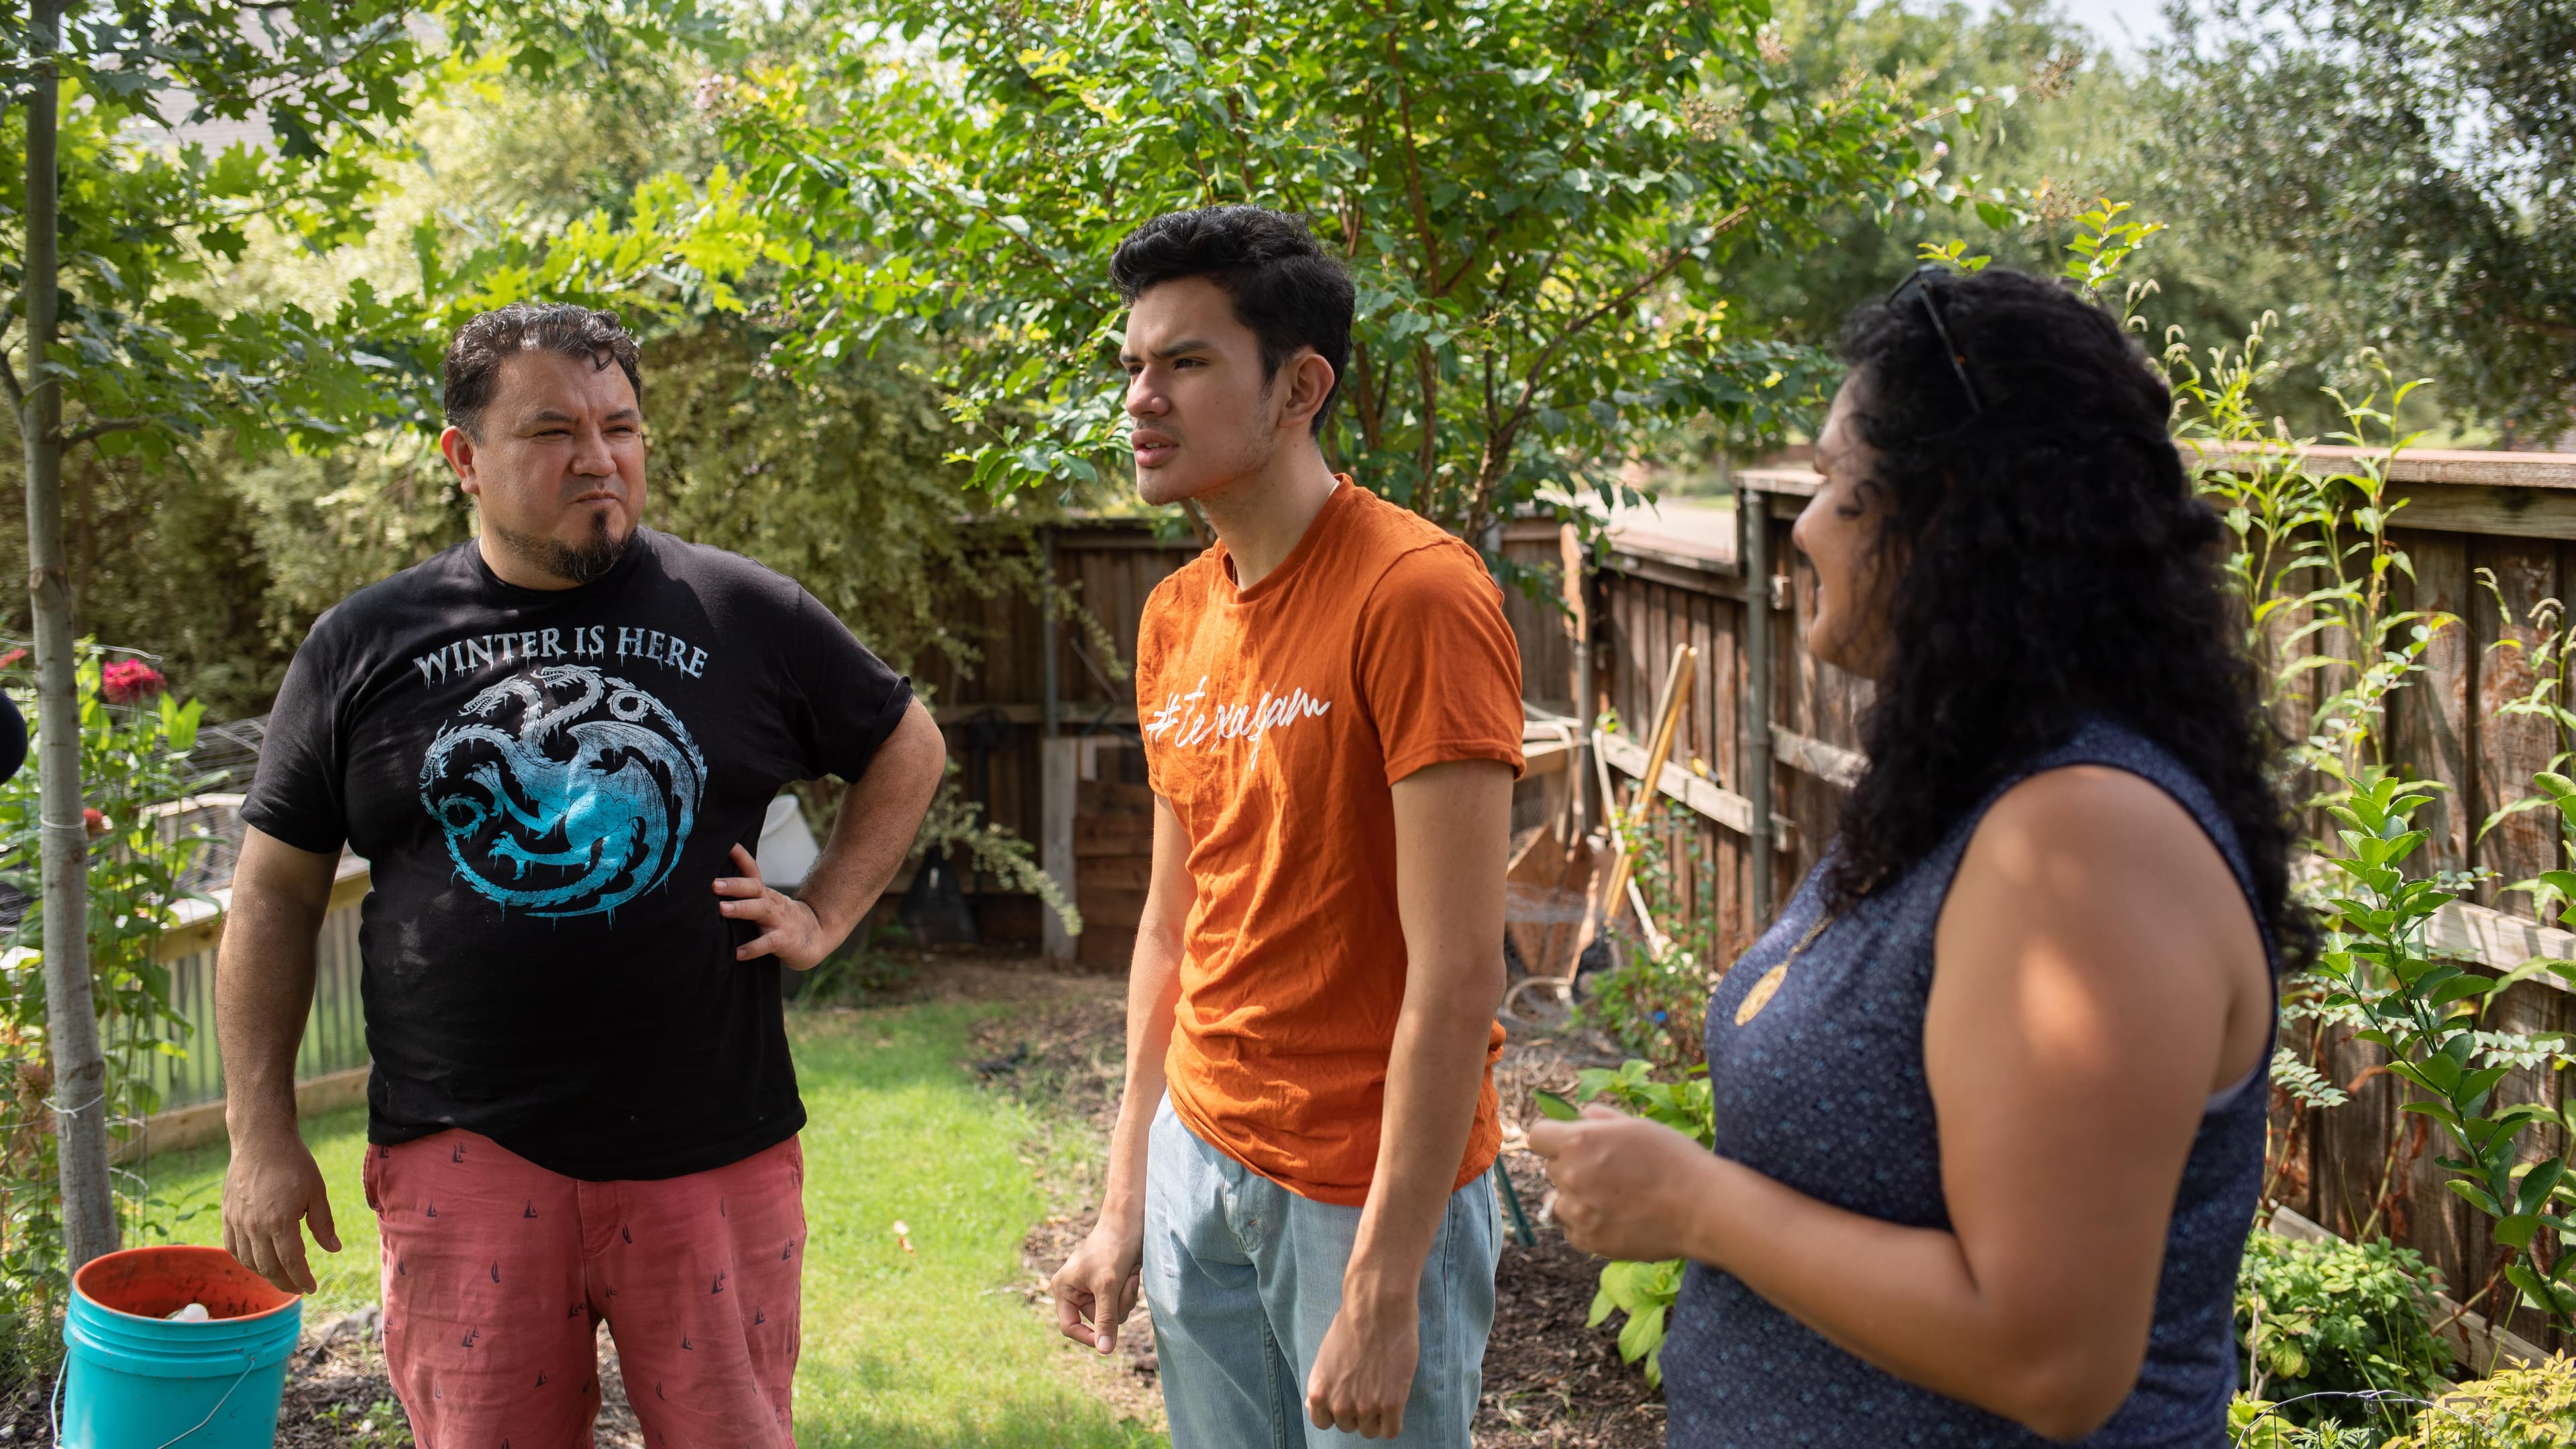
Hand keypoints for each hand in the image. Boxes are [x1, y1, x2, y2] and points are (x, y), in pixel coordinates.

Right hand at [221, 1127, 338, 1294]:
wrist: (260, 1140)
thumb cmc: (294, 1163)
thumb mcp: (316, 1192)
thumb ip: (323, 1224)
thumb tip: (334, 1249)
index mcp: (280, 1221)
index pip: (291, 1262)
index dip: (302, 1279)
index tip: (312, 1288)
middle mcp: (254, 1226)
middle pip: (268, 1268)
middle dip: (285, 1283)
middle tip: (298, 1289)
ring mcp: (237, 1222)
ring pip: (249, 1261)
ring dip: (265, 1274)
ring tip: (282, 1277)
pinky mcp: (227, 1215)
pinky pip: (233, 1248)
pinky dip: (246, 1260)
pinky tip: (259, 1261)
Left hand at [715, 844, 833, 969]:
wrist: (816, 936)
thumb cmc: (781, 920)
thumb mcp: (764, 904)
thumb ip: (744, 898)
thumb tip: (710, 891)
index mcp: (765, 894)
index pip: (752, 872)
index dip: (741, 857)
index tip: (727, 846)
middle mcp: (772, 903)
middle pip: (754, 888)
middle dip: (734, 885)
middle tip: (713, 884)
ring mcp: (780, 921)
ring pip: (761, 910)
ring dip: (741, 908)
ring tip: (721, 909)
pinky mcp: (785, 940)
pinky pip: (769, 943)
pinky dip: (753, 948)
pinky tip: (738, 954)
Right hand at [1050, 1219, 1143, 1353]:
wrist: (1130, 1221)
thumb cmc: (1113, 1248)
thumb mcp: (1108, 1286)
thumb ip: (1105, 1319)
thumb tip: (1104, 1350)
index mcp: (1064, 1289)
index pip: (1069, 1326)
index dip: (1087, 1336)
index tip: (1107, 1342)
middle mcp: (1076, 1290)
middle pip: (1097, 1321)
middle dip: (1115, 1306)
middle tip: (1123, 1282)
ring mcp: (1093, 1288)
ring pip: (1113, 1314)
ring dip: (1125, 1298)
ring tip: (1127, 1274)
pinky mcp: (1110, 1284)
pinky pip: (1121, 1303)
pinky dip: (1129, 1291)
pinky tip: (1131, 1272)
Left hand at [1307, 1288, 1417, 1437]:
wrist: (1377, 1308)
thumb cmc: (1351, 1324)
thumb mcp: (1324, 1356)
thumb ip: (1322, 1383)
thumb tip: (1314, 1404)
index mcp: (1319, 1392)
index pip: (1323, 1423)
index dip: (1336, 1411)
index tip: (1346, 1398)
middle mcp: (1339, 1405)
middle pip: (1349, 1426)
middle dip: (1357, 1411)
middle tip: (1369, 1386)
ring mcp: (1365, 1407)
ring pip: (1370, 1430)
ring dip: (1377, 1416)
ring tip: (1383, 1389)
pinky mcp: (1391, 1404)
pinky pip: (1391, 1431)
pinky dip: (1393, 1421)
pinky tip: (1395, 1402)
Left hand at [1526, 1103, 1714, 1262]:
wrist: (1703, 1208)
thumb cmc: (1674, 1159)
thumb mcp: (1636, 1125)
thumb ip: (1600, 1117)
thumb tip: (1580, 1116)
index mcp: (1578, 1142)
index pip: (1537, 1136)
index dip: (1553, 1137)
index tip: (1569, 1142)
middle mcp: (1570, 1177)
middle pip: (1551, 1168)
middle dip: (1571, 1166)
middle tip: (1608, 1171)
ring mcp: (1579, 1213)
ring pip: (1558, 1201)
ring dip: (1575, 1198)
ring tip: (1613, 1198)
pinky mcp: (1590, 1242)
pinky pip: (1572, 1231)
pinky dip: (1586, 1225)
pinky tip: (1616, 1218)